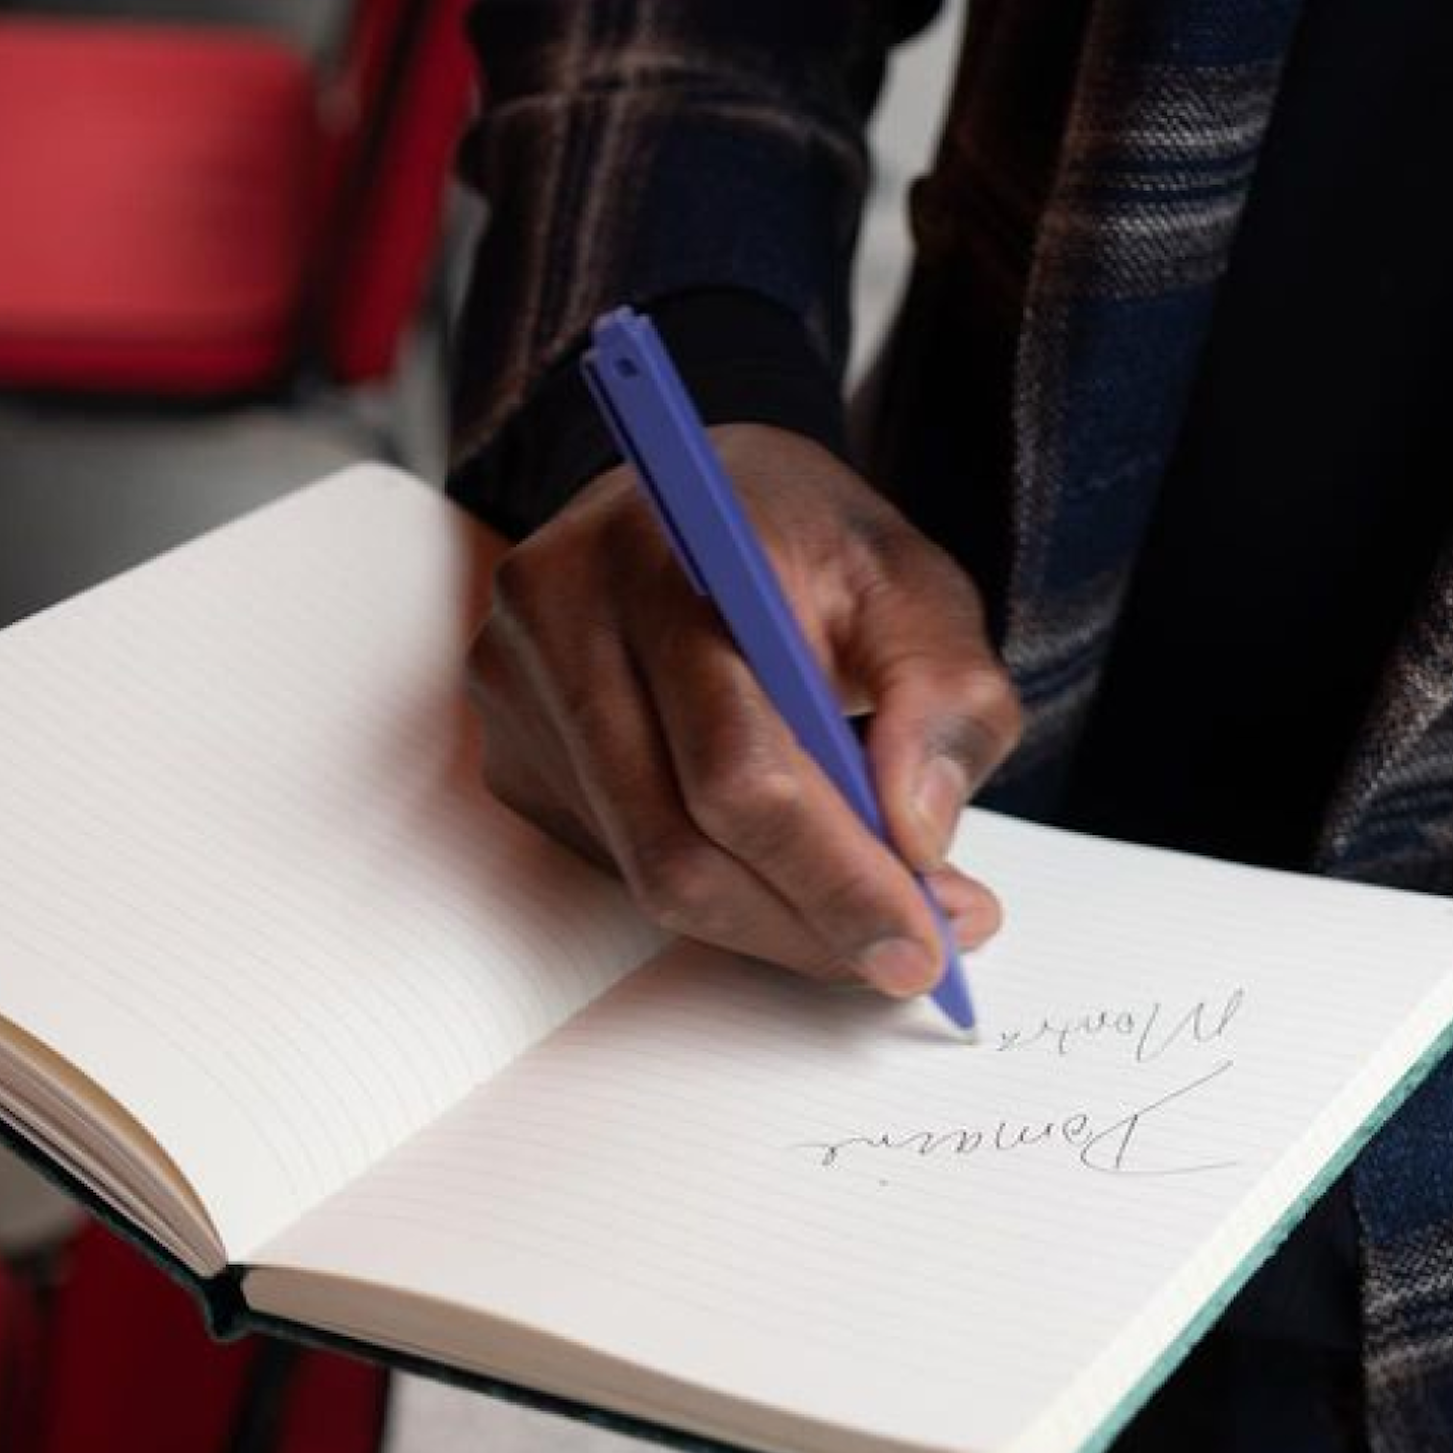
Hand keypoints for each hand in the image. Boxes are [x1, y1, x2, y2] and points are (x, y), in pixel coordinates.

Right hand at [468, 423, 1021, 992]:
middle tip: (910, 954)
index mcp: (657, 556)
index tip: (927, 942)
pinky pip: (619, 860)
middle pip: (677, 844)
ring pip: (645, 871)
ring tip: (867, 908)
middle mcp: (556, 619)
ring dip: (770, 918)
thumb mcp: (911, 580)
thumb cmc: (797, 539)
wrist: (687, 498)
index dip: (832, 876)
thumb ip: (944, 695)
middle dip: (806, 922)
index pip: (735, 766)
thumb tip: (916, 837)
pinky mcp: (508, 748)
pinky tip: (781, 860)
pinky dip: (717, 886)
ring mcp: (513, 691)